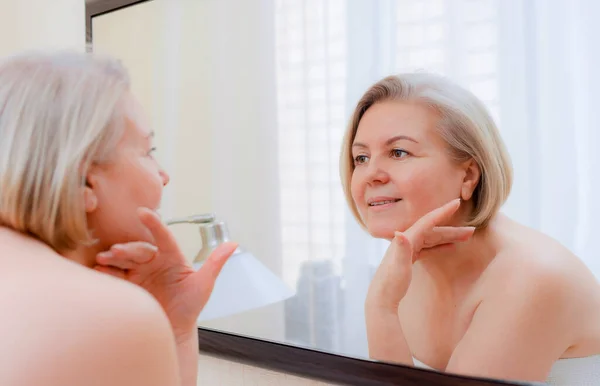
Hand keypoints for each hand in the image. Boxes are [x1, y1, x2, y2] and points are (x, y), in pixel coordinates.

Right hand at [94, 207, 237, 337]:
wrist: (175, 331)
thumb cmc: (191, 307)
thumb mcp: (204, 284)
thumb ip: (215, 263)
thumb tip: (233, 243)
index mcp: (172, 256)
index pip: (163, 236)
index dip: (154, 224)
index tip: (144, 212)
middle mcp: (154, 261)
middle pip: (139, 249)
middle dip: (127, 248)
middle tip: (116, 251)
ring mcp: (139, 273)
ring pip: (124, 260)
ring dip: (113, 257)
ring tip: (104, 259)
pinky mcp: (128, 285)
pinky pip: (115, 276)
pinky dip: (106, 272)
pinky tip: (99, 272)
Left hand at [366, 198, 474, 310]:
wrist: (382, 299)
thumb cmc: (390, 283)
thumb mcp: (398, 267)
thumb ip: (401, 249)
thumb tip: (399, 233)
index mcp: (406, 239)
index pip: (427, 221)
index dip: (443, 212)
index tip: (457, 202)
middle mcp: (406, 241)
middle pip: (433, 231)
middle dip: (452, 230)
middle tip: (472, 230)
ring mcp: (407, 249)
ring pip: (432, 239)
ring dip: (448, 237)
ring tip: (466, 237)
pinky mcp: (409, 258)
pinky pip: (428, 248)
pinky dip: (439, 246)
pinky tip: (450, 247)